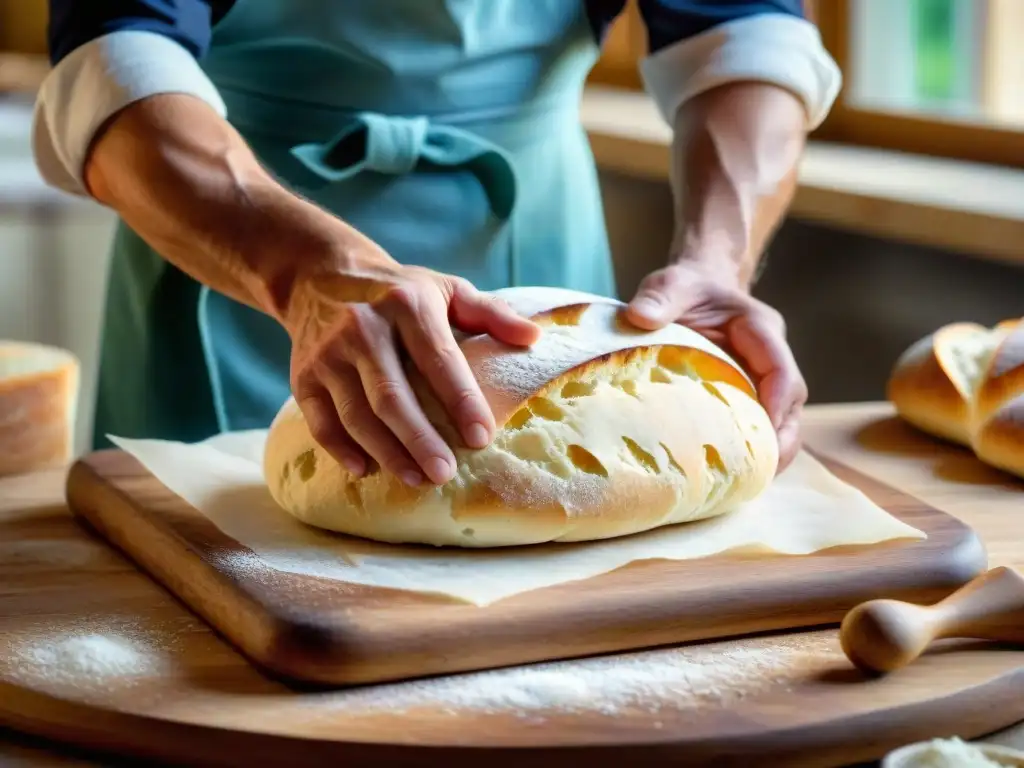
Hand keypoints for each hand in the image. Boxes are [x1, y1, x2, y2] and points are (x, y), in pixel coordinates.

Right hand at [285, 259, 539, 486]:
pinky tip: (366, 470)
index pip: (438, 359)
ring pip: (357, 415)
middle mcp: (363, 328)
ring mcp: (329, 354)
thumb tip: (533, 339)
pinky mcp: (303, 376)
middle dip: (420, 439)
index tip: (482, 438)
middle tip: (445, 473)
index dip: (461, 401)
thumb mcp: (445, 289)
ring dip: (387, 452)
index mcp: (406, 304)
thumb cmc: (398, 292)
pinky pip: (321, 421)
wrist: (320, 276)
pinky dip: (342, 450)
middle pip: (392, 396)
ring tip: (417, 479)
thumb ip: (491, 313)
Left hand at [624, 262, 805, 470]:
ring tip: (747, 483)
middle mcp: (769, 358)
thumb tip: (639, 317)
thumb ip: (659, 297)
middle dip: (782, 439)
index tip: (764, 429)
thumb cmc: (685, 289)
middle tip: (761, 471)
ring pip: (780, 421)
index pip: (780, 369)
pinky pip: (756, 426)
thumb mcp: (671, 284)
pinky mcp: (745, 396)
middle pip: (790, 403)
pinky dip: (749, 450)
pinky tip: (728, 476)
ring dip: (769, 452)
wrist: (692, 291)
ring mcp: (760, 380)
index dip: (777, 402)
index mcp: (760, 329)